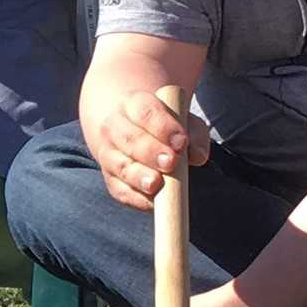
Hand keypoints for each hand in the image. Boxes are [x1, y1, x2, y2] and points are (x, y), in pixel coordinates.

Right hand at [87, 83, 207, 210]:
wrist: (133, 132)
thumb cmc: (165, 127)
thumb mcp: (183, 122)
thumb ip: (195, 134)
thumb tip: (198, 156)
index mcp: (132, 105)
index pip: (145, 113)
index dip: (163, 127)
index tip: (182, 142)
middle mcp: (114, 128)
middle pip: (130, 139)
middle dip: (150, 152)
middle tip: (171, 162)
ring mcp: (108, 154)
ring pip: (120, 165)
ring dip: (138, 176)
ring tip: (154, 184)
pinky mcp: (110, 179)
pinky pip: (119, 190)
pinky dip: (135, 197)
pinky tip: (151, 202)